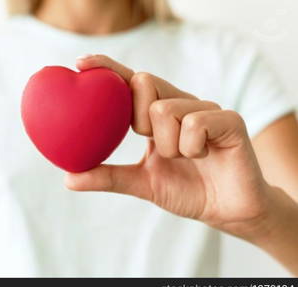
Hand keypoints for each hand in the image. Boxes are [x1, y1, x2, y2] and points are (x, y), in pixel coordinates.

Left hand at [65, 54, 282, 239]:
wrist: (227, 212)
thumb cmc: (187, 190)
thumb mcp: (140, 183)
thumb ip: (107, 177)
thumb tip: (68, 178)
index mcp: (158, 112)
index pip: (130, 82)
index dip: (107, 68)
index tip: (80, 64)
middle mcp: (181, 103)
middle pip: (144, 83)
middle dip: (139, 119)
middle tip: (153, 142)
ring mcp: (206, 109)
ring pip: (166, 109)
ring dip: (168, 145)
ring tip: (185, 157)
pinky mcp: (229, 120)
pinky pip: (195, 123)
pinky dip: (191, 147)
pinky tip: (204, 157)